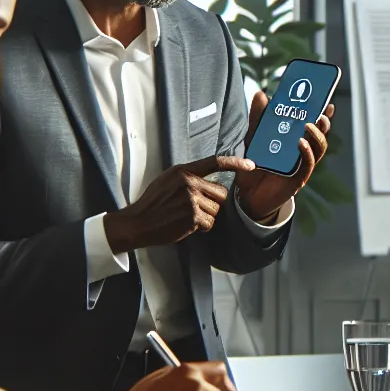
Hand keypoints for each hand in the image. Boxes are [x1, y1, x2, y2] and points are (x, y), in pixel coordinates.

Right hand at [105, 156, 253, 253]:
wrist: (138, 222)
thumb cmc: (153, 203)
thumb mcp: (168, 180)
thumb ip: (188, 177)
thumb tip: (209, 180)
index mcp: (183, 171)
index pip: (215, 162)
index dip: (235, 163)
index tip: (251, 166)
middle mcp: (189, 182)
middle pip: (221, 192)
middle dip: (213, 202)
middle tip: (195, 208)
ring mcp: (191, 199)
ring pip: (217, 210)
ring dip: (206, 217)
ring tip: (187, 217)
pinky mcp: (193, 216)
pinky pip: (210, 223)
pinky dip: (202, 227)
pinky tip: (187, 225)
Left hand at [236, 94, 335, 221]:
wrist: (246, 194)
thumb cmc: (254, 164)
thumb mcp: (254, 137)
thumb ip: (258, 117)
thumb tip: (261, 93)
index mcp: (296, 141)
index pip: (314, 125)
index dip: (323, 113)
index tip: (328, 101)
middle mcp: (303, 153)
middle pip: (321, 135)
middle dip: (323, 123)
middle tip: (320, 112)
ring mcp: (302, 166)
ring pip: (319, 149)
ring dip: (316, 135)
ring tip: (308, 125)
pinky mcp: (298, 179)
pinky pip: (307, 165)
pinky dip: (306, 152)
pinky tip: (301, 143)